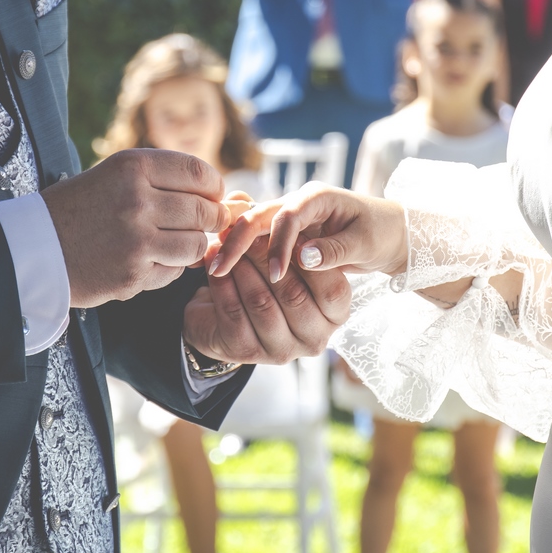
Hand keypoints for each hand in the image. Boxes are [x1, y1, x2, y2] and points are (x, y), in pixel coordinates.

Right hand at [41, 149, 230, 308]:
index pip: (199, 174)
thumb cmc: (79, 208)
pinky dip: (169, 268)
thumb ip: (163, 180)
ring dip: (191, 246)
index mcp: (132, 167)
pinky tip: (146, 260)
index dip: (214, 188)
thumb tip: (220, 195)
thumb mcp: (115, 175)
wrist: (33, 247)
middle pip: (204, 211)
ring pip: (196, 245)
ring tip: (171, 243)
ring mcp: (136, 240)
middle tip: (205, 224)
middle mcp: (136, 200)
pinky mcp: (133, 274)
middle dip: (212, 219)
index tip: (213, 197)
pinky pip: (174, 271)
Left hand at [184, 235, 350, 364]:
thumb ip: (278, 227)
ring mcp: (283, 350)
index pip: (332, 286)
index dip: (304, 254)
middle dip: (264, 255)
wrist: (227, 315)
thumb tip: (241, 198)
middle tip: (244, 231)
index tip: (280, 226)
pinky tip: (214, 267)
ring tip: (227, 244)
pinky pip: (233, 313)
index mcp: (336, 313)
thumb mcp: (283, 251)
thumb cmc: (268, 276)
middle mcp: (316, 338)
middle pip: (292, 293)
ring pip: (261, 301)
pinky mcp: (248, 353)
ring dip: (241, 267)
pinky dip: (222, 285)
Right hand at [210, 182, 407, 281]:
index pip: (288, 216)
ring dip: (233, 247)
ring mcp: (289, 213)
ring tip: (213, 271)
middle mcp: (298, 201)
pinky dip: (240, 252)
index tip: (275, 276)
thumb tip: (303, 258)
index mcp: (318, 196)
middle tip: (218, 270)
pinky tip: (222, 269)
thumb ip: (334, 250)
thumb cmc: (381, 234)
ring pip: (253, 225)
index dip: (278, 246)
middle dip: (237, 243)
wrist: (389, 231)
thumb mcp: (365, 244)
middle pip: (259, 215)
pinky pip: (257, 237)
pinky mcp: (285, 229)